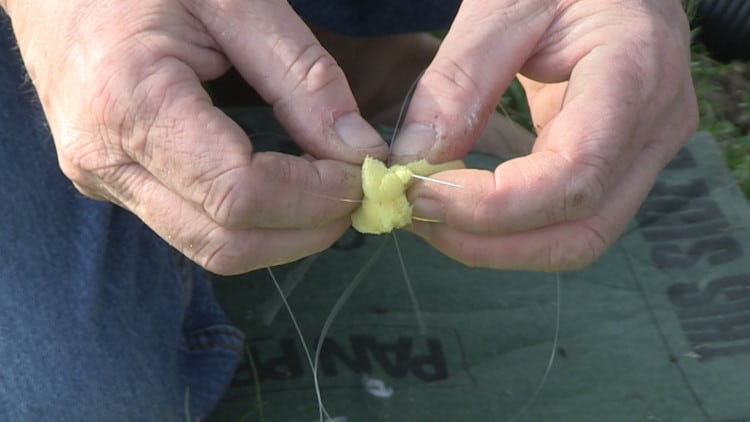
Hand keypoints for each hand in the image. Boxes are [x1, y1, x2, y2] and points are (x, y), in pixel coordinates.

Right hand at [4, 0, 387, 273]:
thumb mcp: (236, 0)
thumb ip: (302, 77)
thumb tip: (358, 149)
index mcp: (130, 103)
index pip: (239, 194)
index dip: (313, 196)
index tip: (360, 172)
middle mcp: (106, 160)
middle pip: (224, 241)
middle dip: (305, 230)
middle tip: (354, 193)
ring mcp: (103, 178)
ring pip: (209, 247)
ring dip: (280, 236)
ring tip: (326, 195)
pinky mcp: (114, 182)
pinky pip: (191, 227)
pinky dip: (249, 223)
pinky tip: (284, 190)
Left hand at [390, 0, 697, 269]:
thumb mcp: (503, 6)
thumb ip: (459, 81)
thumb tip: (415, 160)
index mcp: (637, 71)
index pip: (574, 173)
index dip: (494, 204)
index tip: (421, 193)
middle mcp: (655, 126)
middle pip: (580, 229)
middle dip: (489, 241)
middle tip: (416, 216)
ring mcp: (645, 151)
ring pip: (576, 238)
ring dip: (496, 245)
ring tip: (432, 217)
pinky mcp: (620, 163)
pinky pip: (568, 218)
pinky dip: (510, 228)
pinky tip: (462, 208)